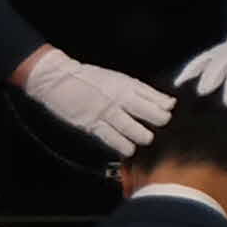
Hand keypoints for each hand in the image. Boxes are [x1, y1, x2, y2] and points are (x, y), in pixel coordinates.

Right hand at [14, 48, 173, 159]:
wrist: (59, 79)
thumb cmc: (90, 79)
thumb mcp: (118, 79)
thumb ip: (142, 92)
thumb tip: (167, 102)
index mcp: (127, 85)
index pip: (157, 99)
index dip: (166, 109)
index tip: (166, 113)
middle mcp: (120, 98)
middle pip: (152, 114)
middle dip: (160, 122)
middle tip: (158, 127)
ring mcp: (107, 112)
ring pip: (134, 129)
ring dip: (142, 137)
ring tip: (144, 138)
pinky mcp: (93, 124)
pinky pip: (113, 139)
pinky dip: (124, 146)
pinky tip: (128, 148)